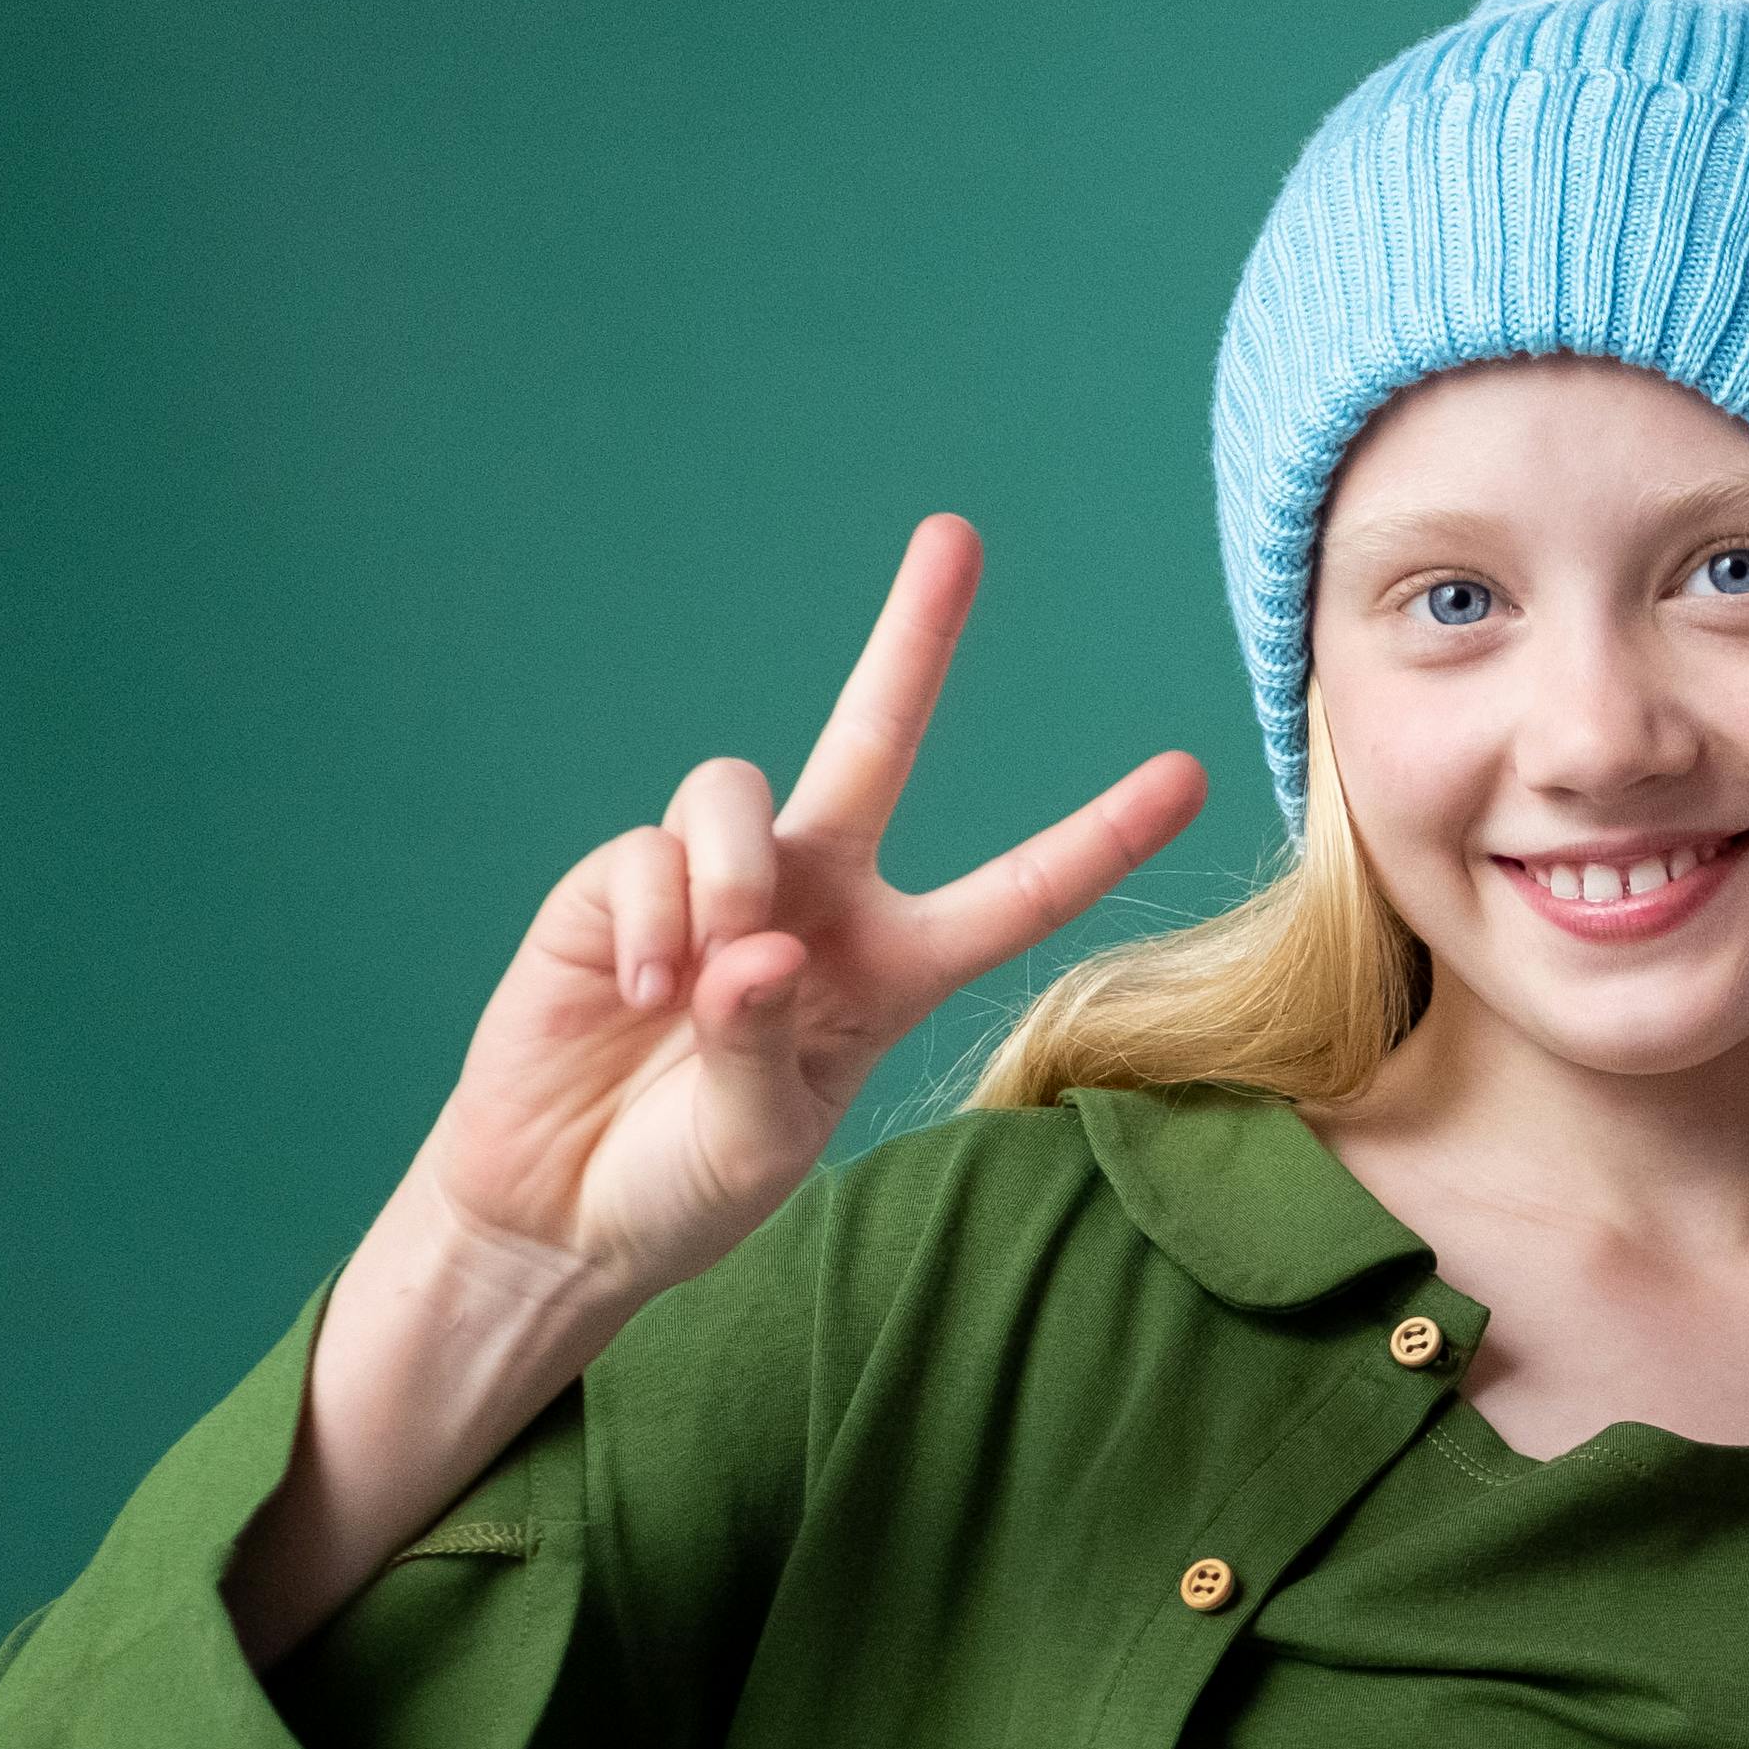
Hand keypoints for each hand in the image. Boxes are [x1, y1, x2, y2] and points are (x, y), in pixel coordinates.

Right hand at [408, 516, 1204, 1311]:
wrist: (557, 1211)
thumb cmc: (683, 1187)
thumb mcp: (756, 1143)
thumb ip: (767, 1047)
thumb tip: (761, 947)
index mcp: (893, 969)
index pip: (1017, 894)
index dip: (1098, 837)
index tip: (1191, 773)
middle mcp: (814, 900)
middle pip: (874, 740)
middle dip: (912, 638)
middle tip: (955, 537)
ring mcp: (715, 882)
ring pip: (738, 790)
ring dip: (729, 873)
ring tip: (700, 981)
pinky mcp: (617, 882)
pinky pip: (651, 850)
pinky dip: (656, 915)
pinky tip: (640, 991)